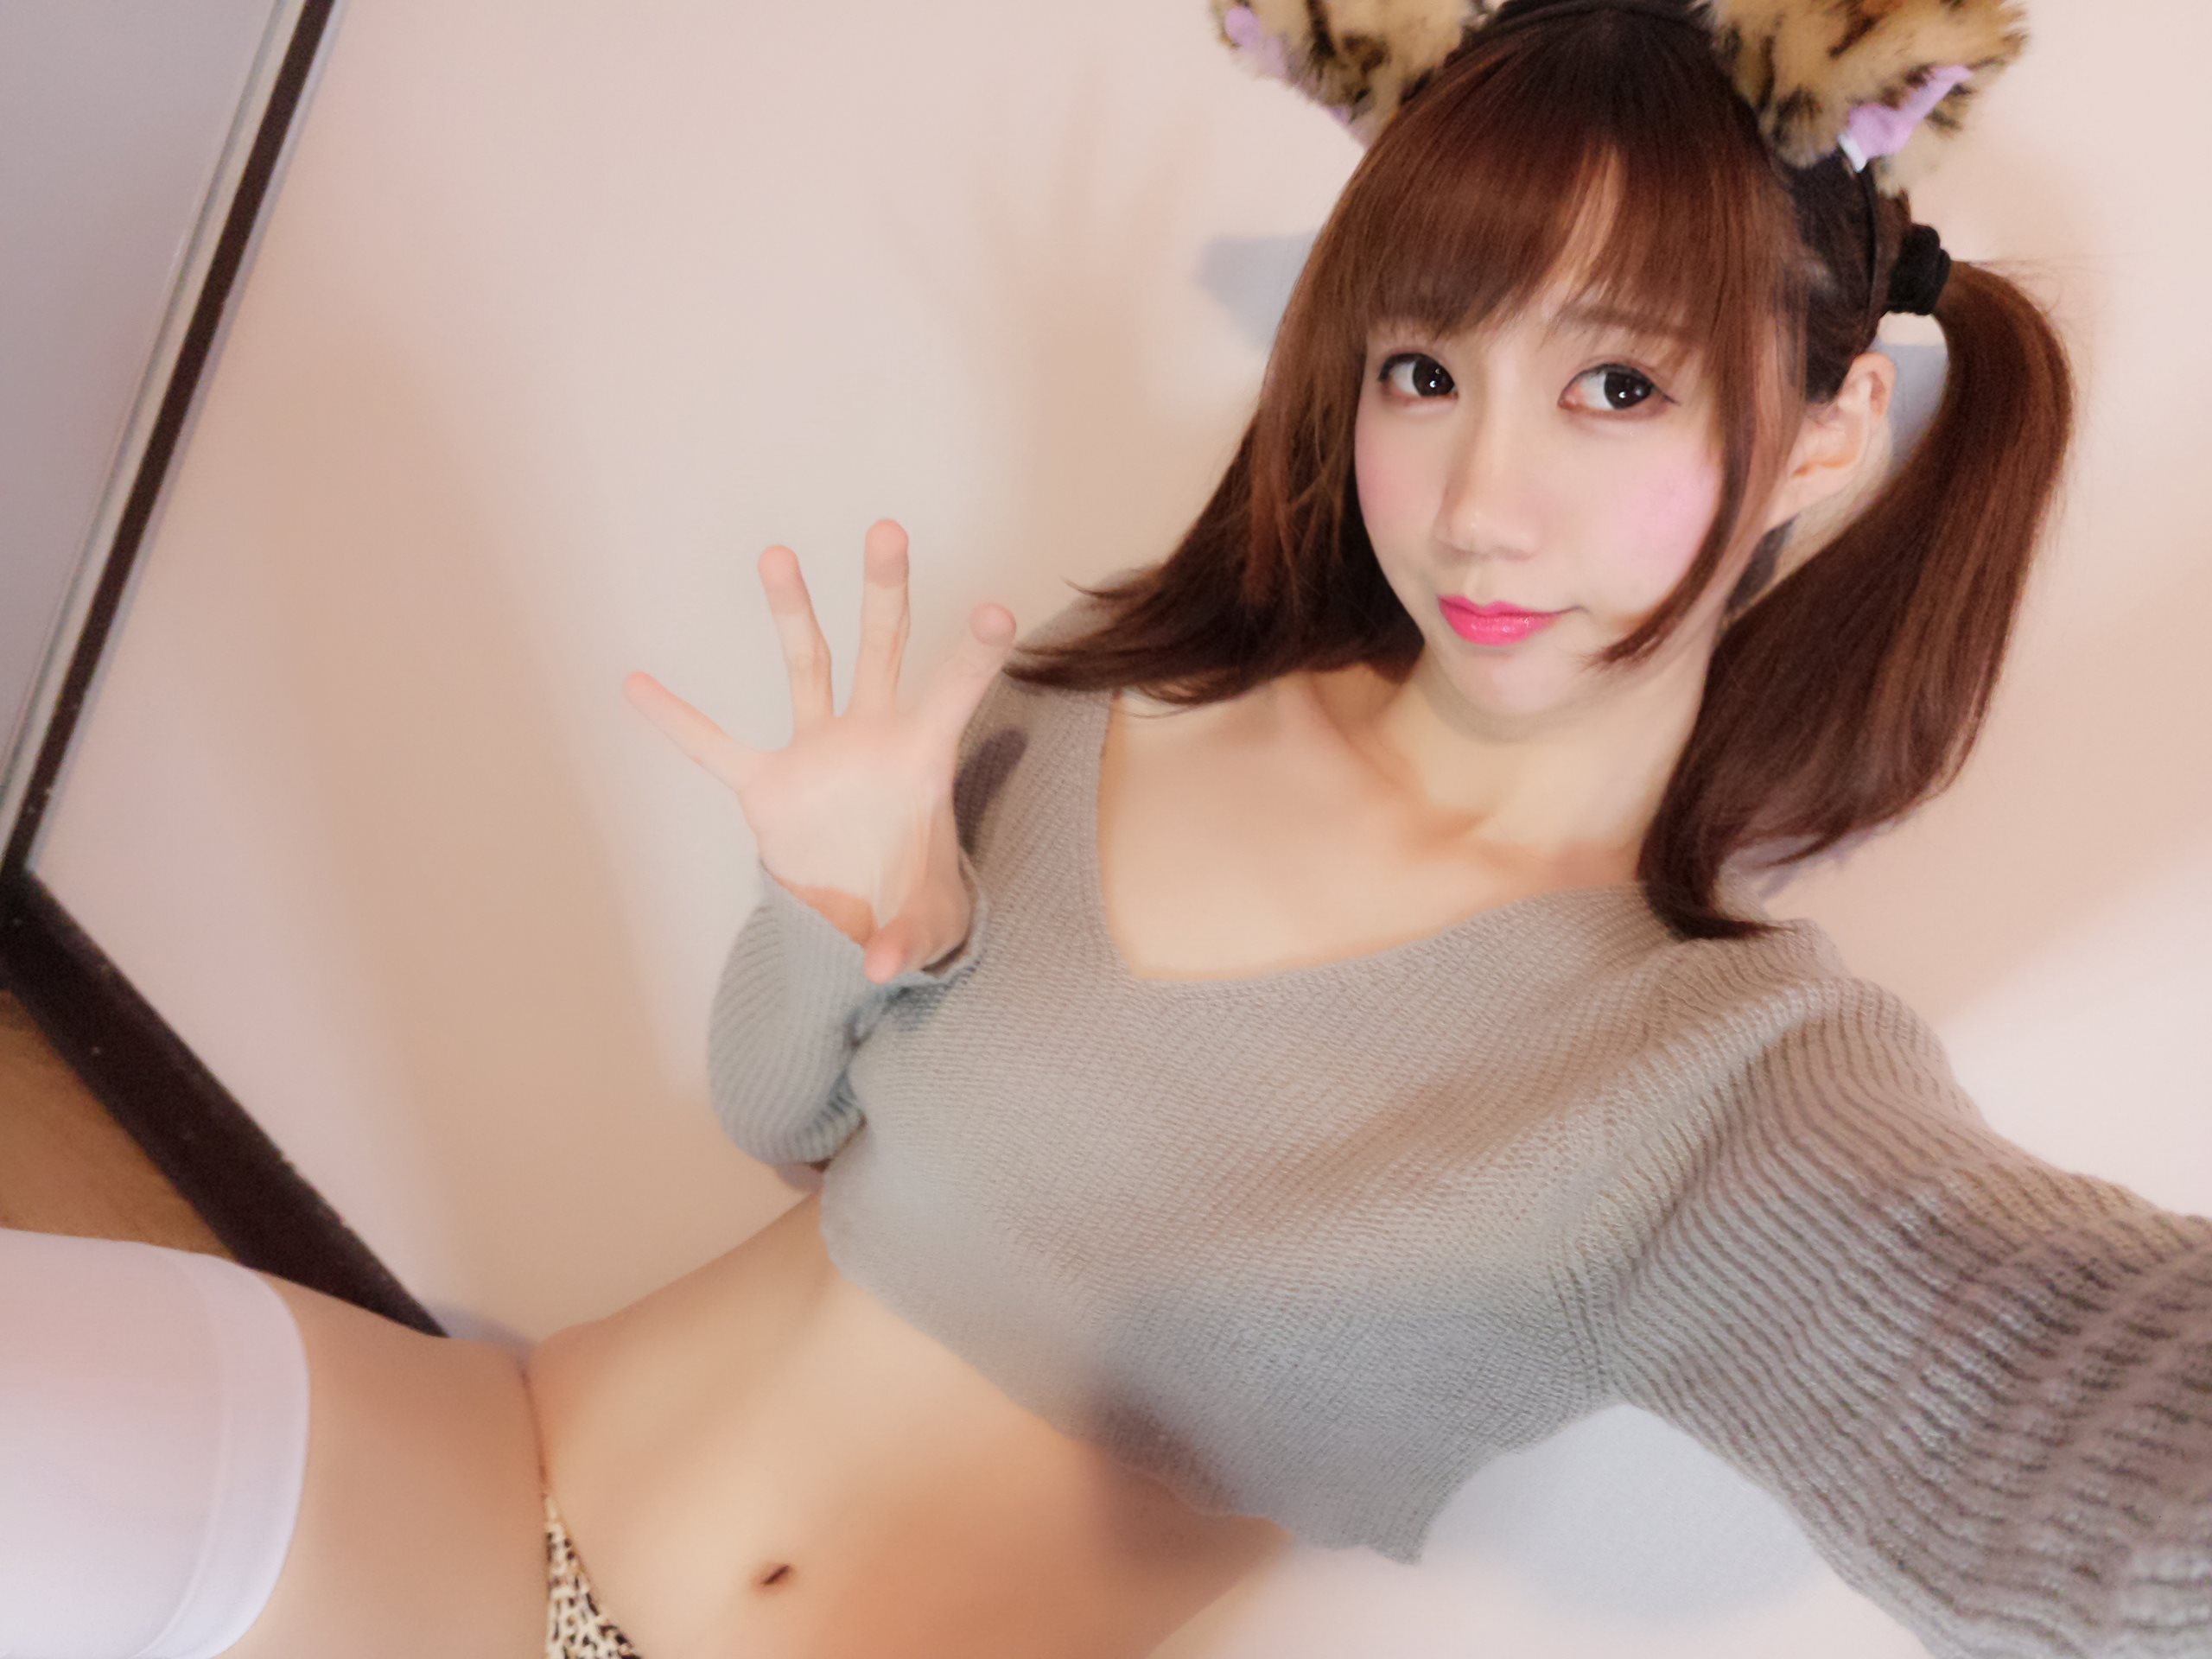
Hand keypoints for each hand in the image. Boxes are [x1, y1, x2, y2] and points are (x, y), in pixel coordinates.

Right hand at [624, 519, 1014, 984]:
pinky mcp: (769, 787)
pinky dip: (678, 722)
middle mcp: (873, 736)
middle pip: (883, 647)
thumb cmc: (913, 905)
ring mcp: (819, 752)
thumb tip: (879, 969)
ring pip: (807, 665)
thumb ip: (905, 942)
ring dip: (792, 612)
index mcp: (924, 760)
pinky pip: (715, 750)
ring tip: (777, 553)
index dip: (976, 655)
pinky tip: (637, 684)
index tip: (1001, 607)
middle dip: (885, 591)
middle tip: (886, 529)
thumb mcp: (924, 929)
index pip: (954, 694)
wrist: (869, 921)